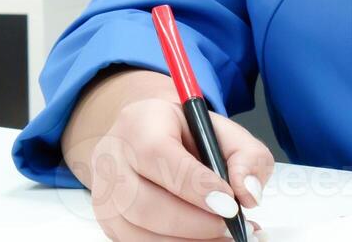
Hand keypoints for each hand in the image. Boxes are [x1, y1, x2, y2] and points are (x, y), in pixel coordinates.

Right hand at [84, 97, 271, 240]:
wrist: (152, 137)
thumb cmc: (187, 135)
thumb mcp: (224, 131)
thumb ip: (246, 156)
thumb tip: (247, 193)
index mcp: (140, 122)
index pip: (157, 154)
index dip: (194, 184)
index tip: (230, 204)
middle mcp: (112, 158)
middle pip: (142, 202)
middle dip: (193, 222)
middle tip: (230, 224)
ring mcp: (104, 193)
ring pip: (137, 231)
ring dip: (186, 241)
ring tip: (223, 235)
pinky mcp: (109, 222)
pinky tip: (205, 240)